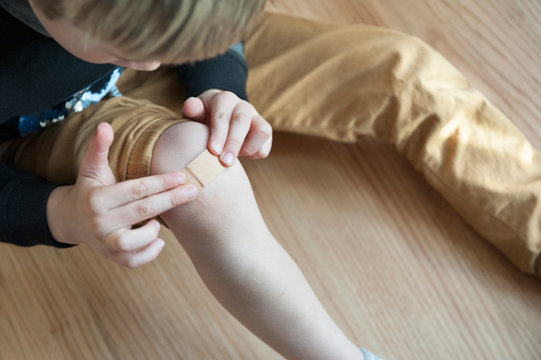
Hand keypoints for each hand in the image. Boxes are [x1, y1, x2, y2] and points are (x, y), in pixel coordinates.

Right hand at [46, 122, 197, 267]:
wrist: (71, 219)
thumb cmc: (90, 189)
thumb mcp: (91, 168)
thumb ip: (99, 147)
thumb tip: (105, 125)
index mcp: (97, 198)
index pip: (135, 189)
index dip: (161, 182)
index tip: (182, 175)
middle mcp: (99, 222)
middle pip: (142, 211)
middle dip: (171, 200)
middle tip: (194, 190)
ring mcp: (104, 242)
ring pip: (132, 242)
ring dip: (152, 232)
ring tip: (161, 221)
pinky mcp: (110, 256)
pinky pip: (132, 261)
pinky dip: (148, 254)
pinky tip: (159, 242)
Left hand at [182, 89, 271, 166]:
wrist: (218, 120)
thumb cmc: (204, 119)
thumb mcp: (195, 114)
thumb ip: (192, 110)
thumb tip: (190, 105)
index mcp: (224, 99)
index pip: (223, 115)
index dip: (219, 134)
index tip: (213, 151)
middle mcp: (243, 106)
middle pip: (242, 121)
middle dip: (234, 143)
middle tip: (225, 162)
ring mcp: (257, 118)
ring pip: (262, 131)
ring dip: (248, 148)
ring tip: (232, 159)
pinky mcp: (265, 132)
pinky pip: (265, 146)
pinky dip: (254, 154)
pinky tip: (240, 156)